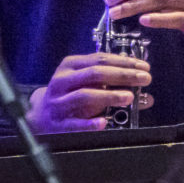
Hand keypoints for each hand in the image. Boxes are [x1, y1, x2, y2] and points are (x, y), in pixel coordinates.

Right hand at [24, 52, 150, 133]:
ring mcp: (59, 102)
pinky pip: (75, 123)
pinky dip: (90, 123)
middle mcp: (63, 81)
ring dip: (109, 95)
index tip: (143, 67)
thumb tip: (144, 92)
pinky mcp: (58, 123)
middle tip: (144, 79)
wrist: (39, 116)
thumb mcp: (83, 82)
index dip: (124, 62)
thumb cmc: (68, 95)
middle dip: (122, 75)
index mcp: (70, 66)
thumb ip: (110, 82)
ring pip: (85, 95)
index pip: (99, 59)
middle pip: (95, 74)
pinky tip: (104, 123)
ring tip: (129, 97)